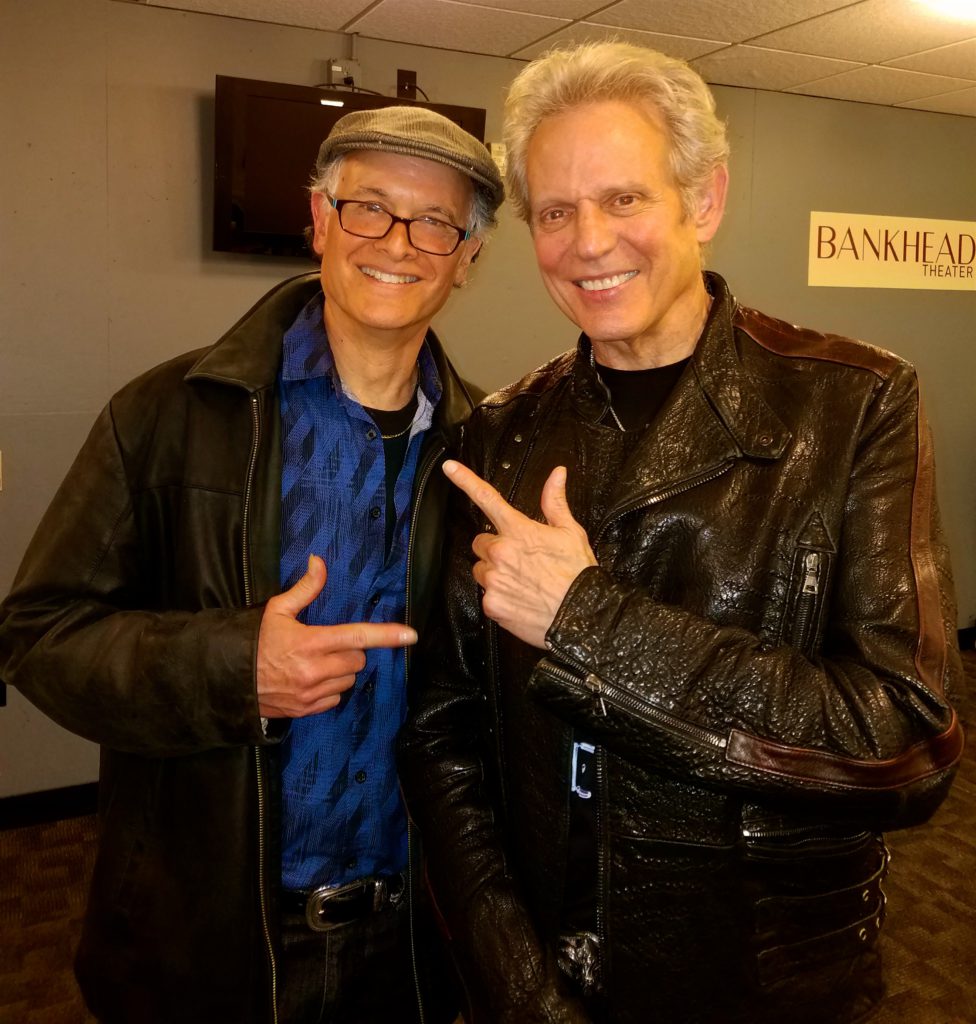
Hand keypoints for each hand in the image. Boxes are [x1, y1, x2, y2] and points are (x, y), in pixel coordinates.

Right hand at [256, 555, 416, 717]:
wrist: (227, 681)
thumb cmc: (253, 642)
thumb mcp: (276, 610)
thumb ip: (304, 588)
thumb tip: (319, 561)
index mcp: (310, 643)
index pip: (357, 637)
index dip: (387, 635)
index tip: (410, 635)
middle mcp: (314, 671)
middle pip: (357, 660)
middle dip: (351, 651)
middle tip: (328, 644)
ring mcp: (311, 694)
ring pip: (349, 680)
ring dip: (342, 670)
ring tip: (317, 662)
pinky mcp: (307, 710)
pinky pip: (336, 698)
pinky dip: (331, 688)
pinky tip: (312, 680)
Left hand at [444, 459, 596, 647]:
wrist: (584, 616)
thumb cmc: (579, 575)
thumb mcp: (571, 533)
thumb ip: (555, 502)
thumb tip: (557, 474)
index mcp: (519, 531)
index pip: (487, 498)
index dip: (465, 479)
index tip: (449, 468)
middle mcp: (501, 553)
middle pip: (481, 542)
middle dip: (495, 549)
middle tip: (520, 560)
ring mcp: (494, 579)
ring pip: (481, 569)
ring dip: (495, 573)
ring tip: (522, 582)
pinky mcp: (491, 604)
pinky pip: (486, 595)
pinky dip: (499, 597)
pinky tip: (520, 599)